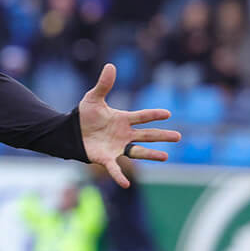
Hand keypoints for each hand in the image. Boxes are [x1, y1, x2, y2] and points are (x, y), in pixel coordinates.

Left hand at [78, 63, 180, 186]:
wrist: (71, 132)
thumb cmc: (84, 115)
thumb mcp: (93, 98)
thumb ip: (104, 84)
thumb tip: (110, 65)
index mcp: (123, 119)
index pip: (142, 116)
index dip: (154, 115)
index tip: (167, 114)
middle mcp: (124, 134)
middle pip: (147, 135)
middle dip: (162, 136)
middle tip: (178, 136)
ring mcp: (117, 147)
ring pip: (138, 152)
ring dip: (151, 154)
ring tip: (165, 157)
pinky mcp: (106, 158)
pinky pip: (115, 168)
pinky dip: (119, 176)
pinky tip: (126, 185)